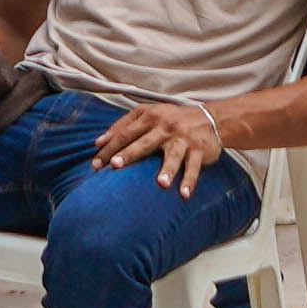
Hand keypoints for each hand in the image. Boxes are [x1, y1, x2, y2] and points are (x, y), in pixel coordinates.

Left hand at [96, 92, 233, 189]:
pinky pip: (194, 167)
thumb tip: (98, 142)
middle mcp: (166, 127)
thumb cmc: (171, 118)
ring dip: (168, 169)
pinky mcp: (199, 150)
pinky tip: (184, 194)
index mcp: (150, 117)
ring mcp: (183, 139)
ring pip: (174, 155)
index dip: (110, 147)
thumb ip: (123, 125)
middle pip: (144, 142)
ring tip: (161, 183)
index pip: (126, 133)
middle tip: (116, 165)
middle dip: (130, 154)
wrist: (210, 118)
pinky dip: (190, 181)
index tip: (96, 163)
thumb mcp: (148, 114)